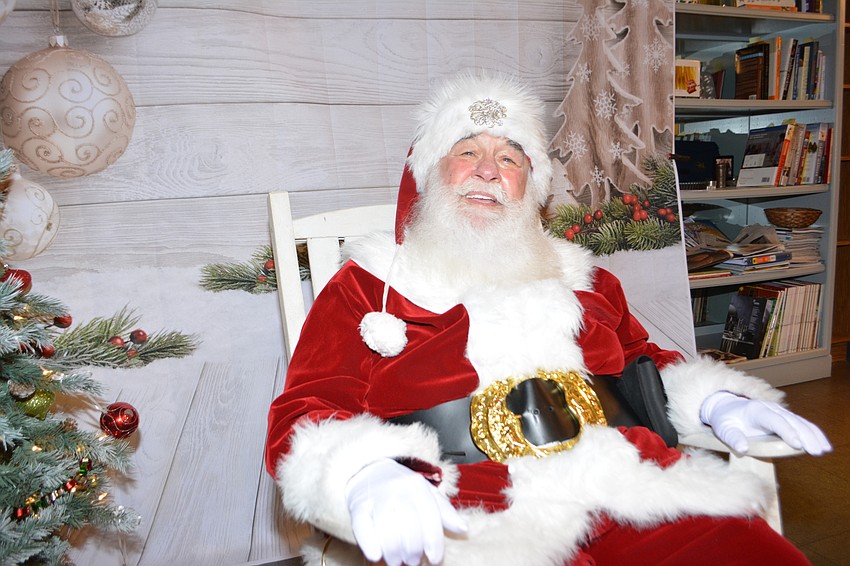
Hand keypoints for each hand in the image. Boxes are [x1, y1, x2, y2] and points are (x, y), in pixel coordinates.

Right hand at [345, 458, 466, 565]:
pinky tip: (376, 555)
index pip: (430, 517)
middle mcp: (397, 489)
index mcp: (418, 487)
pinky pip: (362, 525)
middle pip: (409, 526)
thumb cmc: (402, 487)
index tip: (435, 559)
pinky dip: (369, 542)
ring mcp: (376, 496)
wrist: (369, 470)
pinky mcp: (357, 506)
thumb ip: (445, 511)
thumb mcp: (426, 494)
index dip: (434, 542)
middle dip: (413, 551)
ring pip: (387, 528)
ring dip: (394, 552)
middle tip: (413, 561)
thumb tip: (463, 528)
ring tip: (397, 561)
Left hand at [700, 391, 831, 455]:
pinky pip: (802, 424)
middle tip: (816, 451)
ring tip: (824, 449)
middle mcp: (771, 409)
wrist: (727, 408)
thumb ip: (732, 438)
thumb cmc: (725, 420)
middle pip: (792, 421)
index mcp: (756, 410)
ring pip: (800, 422)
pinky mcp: (785, 418)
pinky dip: (814, 433)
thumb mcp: (723, 428)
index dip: (786, 431)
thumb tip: (742, 449)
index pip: (774, 420)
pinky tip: (823, 444)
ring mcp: (780, 412)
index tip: (797, 444)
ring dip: (813, 435)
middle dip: (805, 436)